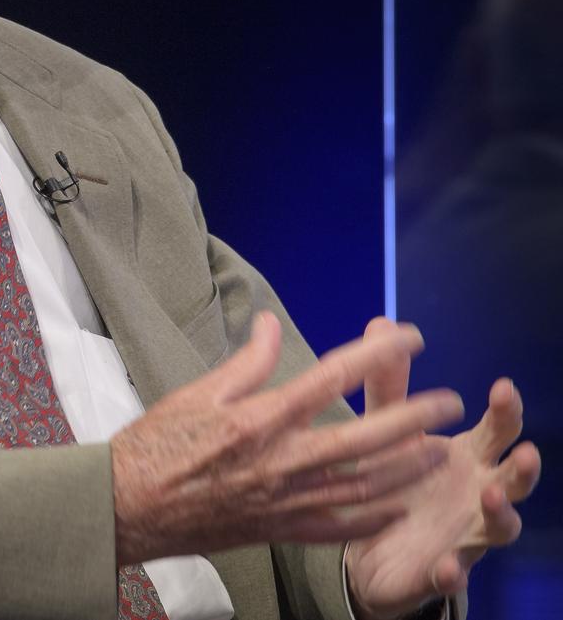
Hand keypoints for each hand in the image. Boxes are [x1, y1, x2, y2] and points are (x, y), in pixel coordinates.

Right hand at [110, 312, 463, 565]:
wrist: (131, 504)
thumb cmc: (158, 442)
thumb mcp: (197, 391)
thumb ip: (246, 361)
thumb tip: (272, 322)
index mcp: (260, 417)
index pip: (331, 377)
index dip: (376, 355)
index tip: (410, 339)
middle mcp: (280, 459)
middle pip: (363, 436)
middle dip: (412, 417)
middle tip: (447, 401)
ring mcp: (284, 500)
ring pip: (362, 486)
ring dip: (406, 467)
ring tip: (439, 450)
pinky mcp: (280, 530)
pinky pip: (338, 527)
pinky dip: (374, 518)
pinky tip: (400, 506)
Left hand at [345, 318, 541, 618]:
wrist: (371, 543)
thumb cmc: (395, 474)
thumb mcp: (387, 428)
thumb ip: (388, 383)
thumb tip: (382, 322)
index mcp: (468, 455)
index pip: (498, 430)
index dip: (506, 411)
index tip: (503, 387)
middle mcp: (478, 492)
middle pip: (514, 479)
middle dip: (524, 468)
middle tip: (526, 452)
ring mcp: (466, 533)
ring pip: (499, 527)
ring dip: (501, 513)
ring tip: (491, 497)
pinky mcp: (442, 569)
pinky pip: (453, 575)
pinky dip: (453, 571)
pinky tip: (447, 566)